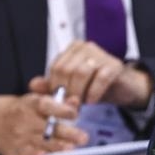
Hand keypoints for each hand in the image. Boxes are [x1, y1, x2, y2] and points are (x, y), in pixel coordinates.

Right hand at [0, 93, 86, 154]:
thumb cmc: (20, 109)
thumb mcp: (35, 99)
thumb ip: (58, 100)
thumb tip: (76, 101)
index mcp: (30, 104)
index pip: (46, 106)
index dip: (61, 110)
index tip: (74, 113)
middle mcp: (24, 121)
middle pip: (47, 128)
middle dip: (67, 133)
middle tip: (83, 137)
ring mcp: (19, 138)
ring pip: (42, 143)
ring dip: (59, 146)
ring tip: (72, 147)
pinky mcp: (15, 151)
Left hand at [29, 40, 151, 108]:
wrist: (121, 87)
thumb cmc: (93, 85)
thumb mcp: (70, 86)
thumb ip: (50, 85)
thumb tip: (33, 84)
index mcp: (72, 50)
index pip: (56, 67)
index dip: (54, 86)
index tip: (57, 101)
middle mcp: (86, 48)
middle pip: (66, 69)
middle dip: (66, 91)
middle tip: (68, 107)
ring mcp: (101, 54)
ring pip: (81, 73)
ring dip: (78, 93)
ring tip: (80, 105)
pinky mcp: (114, 65)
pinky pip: (100, 78)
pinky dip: (93, 93)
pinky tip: (92, 101)